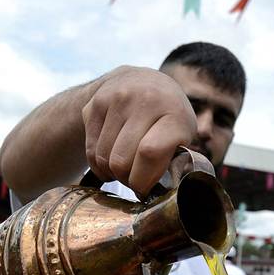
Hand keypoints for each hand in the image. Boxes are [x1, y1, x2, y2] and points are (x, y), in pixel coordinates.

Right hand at [81, 67, 197, 196]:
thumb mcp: (182, 133)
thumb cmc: (167, 116)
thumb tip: (153, 194)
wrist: (141, 80)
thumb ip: (173, 160)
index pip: (150, 153)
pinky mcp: (95, 104)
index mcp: (174, 113)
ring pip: (103, 158)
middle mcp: (145, 100)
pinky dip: (98, 165)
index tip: (144, 190)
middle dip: (126, 180)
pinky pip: (91, 150)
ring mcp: (117, 99)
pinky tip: (110, 160)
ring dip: (111, 173)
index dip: (143, 180)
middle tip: (134, 181)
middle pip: (122, 160)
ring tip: (123, 170)